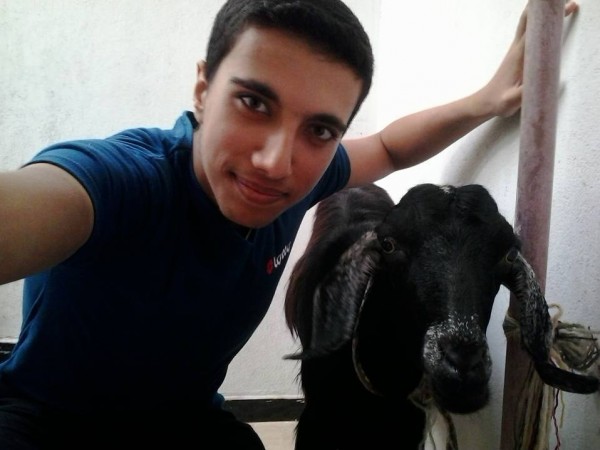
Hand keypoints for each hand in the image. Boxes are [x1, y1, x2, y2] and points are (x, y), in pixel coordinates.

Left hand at [480, 1, 578, 117]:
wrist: (485, 103)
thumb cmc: (499, 101)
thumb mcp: (512, 100)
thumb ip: (525, 93)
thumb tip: (543, 86)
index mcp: (519, 55)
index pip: (534, 30)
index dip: (547, 18)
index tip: (561, 8)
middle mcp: (516, 48)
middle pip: (529, 20)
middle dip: (544, 9)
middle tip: (564, 3)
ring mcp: (515, 50)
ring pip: (528, 24)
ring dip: (541, 14)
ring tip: (559, 8)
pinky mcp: (516, 55)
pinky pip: (528, 33)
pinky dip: (537, 23)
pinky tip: (546, 24)